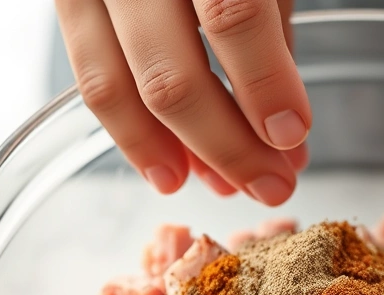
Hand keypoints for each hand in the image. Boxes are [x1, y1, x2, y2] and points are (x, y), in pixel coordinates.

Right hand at [55, 0, 309, 205]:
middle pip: (170, 73)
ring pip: (118, 85)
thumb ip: (272, 35)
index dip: (265, 84)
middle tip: (274, 186)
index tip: (294, 136)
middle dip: (228, 146)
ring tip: (225, 188)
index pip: (232, 14)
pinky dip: (130, 132)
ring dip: (175, 154)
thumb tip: (284, 134)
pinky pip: (89, 73)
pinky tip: (167, 167)